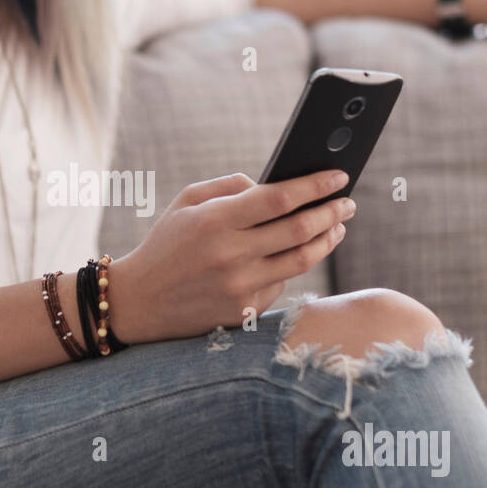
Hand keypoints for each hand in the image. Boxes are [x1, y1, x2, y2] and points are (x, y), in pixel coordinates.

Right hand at [105, 169, 355, 343]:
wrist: (139, 301)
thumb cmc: (166, 243)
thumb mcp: (186, 202)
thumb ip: (230, 187)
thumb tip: (274, 185)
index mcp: (214, 221)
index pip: (279, 198)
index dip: (315, 186)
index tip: (339, 176)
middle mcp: (230, 255)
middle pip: (299, 230)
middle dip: (331, 212)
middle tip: (347, 203)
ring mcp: (239, 288)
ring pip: (301, 260)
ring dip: (326, 240)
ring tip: (336, 227)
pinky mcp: (243, 312)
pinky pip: (281, 284)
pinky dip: (293, 266)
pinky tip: (296, 254)